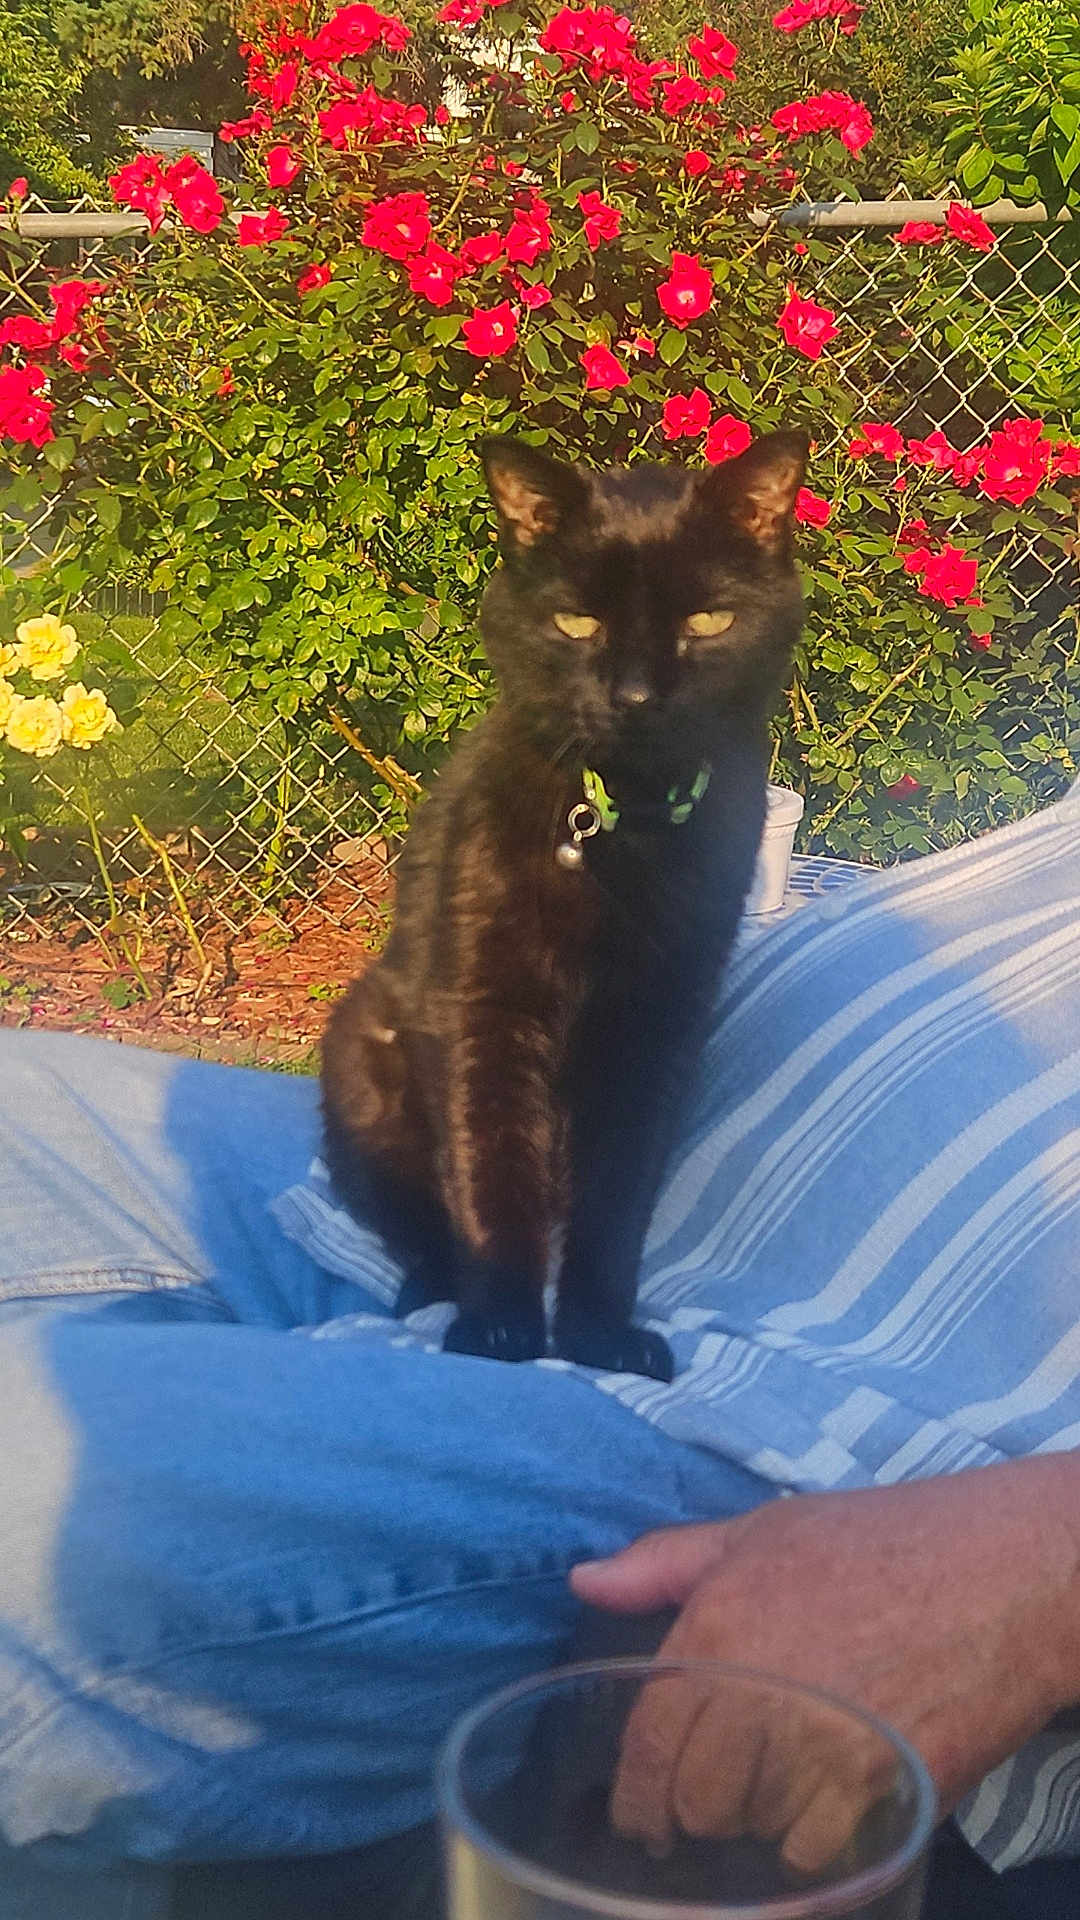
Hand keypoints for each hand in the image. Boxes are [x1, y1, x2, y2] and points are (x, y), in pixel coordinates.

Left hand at [570, 1458, 1079, 1871]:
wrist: (998, 1573)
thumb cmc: (877, 1541)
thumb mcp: (762, 1530)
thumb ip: (665, 1562)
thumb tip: (584, 1581)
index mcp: (717, 1626)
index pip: (649, 1740)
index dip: (639, 1791)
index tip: (643, 1816)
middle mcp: (756, 1691)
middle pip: (697, 1797)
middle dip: (698, 1809)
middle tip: (715, 1802)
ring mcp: (816, 1744)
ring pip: (752, 1826)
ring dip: (756, 1820)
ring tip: (778, 1789)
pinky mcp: (876, 1785)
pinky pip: (812, 1848)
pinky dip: (811, 1840)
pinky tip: (825, 1805)